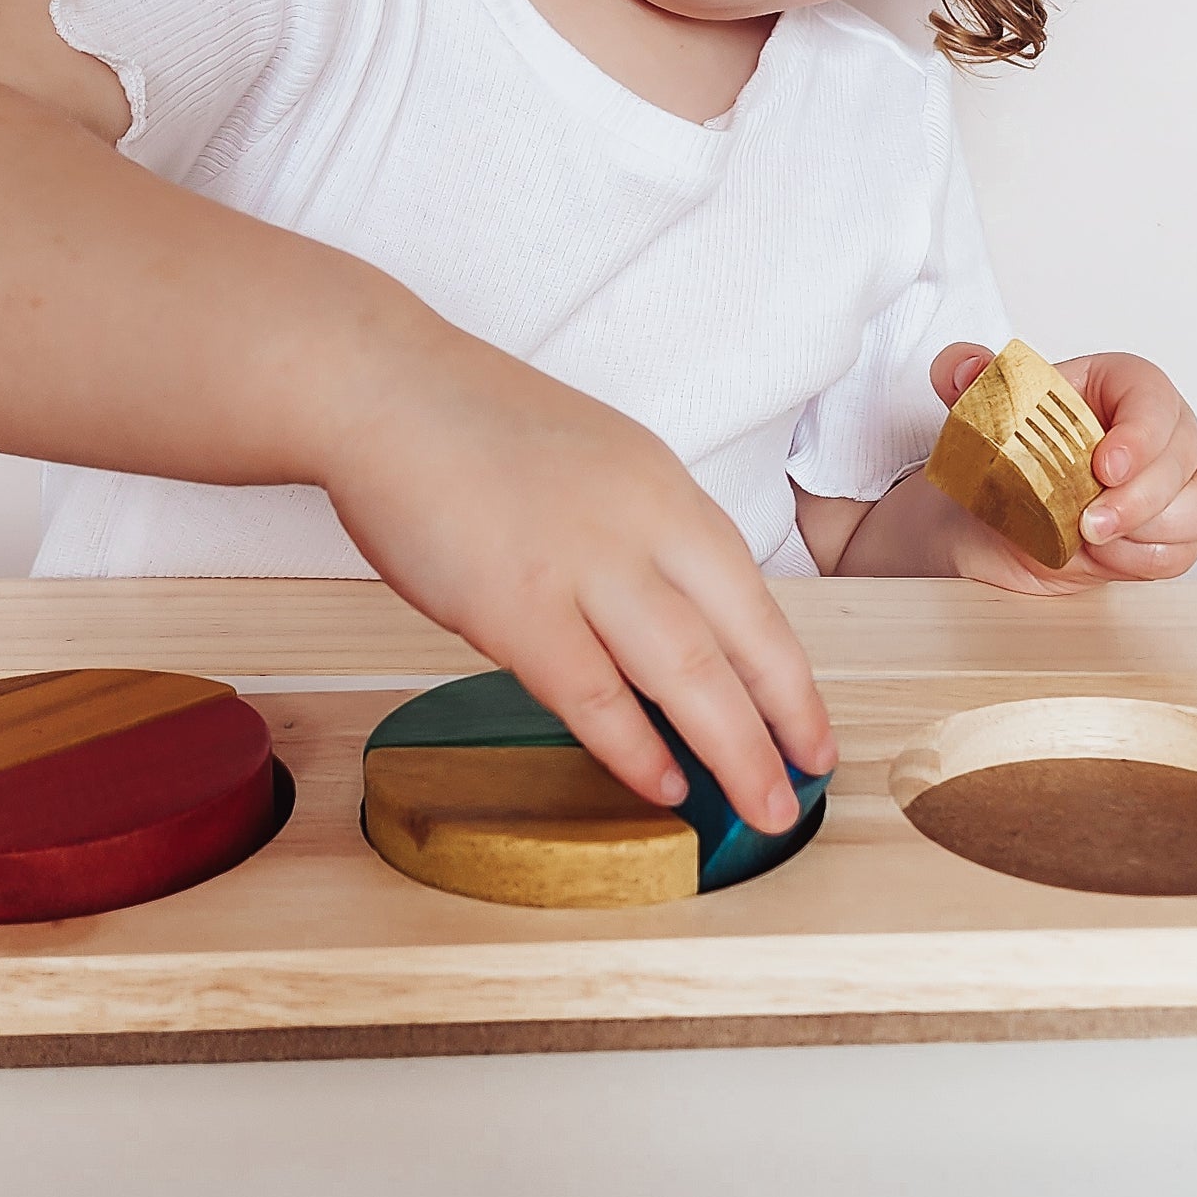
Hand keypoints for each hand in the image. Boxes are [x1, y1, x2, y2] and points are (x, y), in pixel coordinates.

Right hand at [319, 316, 835, 829]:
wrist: (383, 389)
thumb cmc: (471, 429)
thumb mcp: (595, 464)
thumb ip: (638, 537)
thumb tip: (669, 622)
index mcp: (666, 489)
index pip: (756, 598)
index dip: (792, 675)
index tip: (812, 729)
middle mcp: (643, 526)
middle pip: (742, 642)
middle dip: (785, 724)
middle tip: (806, 785)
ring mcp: (584, 567)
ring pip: (688, 675)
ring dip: (733, 750)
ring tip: (762, 807)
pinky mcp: (517, 607)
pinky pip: (593, 695)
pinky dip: (634, 748)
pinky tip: (663, 785)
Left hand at [924, 342, 1196, 591]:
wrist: (1001, 521)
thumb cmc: (1007, 459)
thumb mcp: (981, 414)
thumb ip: (967, 378)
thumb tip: (964, 366)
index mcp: (1123, 385)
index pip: (1152, 397)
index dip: (1138, 434)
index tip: (1104, 466)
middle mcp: (1164, 430)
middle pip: (1183, 457)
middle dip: (1138, 498)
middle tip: (1088, 522)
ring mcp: (1179, 481)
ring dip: (1147, 531)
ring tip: (1090, 538)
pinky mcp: (1179, 531)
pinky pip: (1185, 550)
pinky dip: (1144, 560)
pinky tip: (1103, 557)